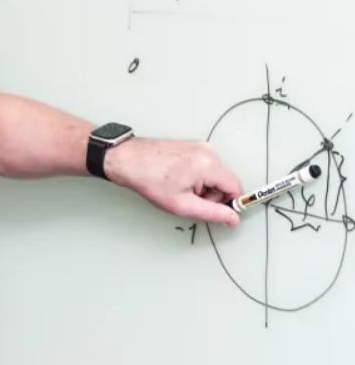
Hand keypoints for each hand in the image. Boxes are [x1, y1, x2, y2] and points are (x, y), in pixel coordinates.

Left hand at [103, 137, 241, 226]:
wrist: (127, 160)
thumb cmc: (148, 179)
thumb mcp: (182, 204)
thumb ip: (212, 213)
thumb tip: (232, 218)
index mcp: (208, 164)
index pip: (236, 188)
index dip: (227, 203)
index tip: (216, 211)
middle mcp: (207, 151)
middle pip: (224, 181)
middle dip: (211, 195)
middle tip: (187, 198)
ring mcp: (199, 146)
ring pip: (214, 175)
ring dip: (202, 186)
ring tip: (179, 187)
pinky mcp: (192, 146)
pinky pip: (204, 166)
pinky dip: (195, 177)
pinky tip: (177, 178)